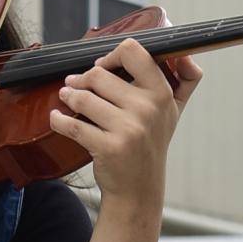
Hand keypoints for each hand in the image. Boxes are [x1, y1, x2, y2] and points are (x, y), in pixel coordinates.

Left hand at [48, 38, 202, 205]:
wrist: (139, 189)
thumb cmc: (151, 143)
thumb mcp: (173, 111)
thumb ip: (185, 80)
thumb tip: (186, 55)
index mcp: (162, 94)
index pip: (133, 52)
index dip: (111, 55)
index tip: (102, 66)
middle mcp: (148, 109)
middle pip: (98, 74)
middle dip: (81, 79)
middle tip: (74, 84)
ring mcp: (128, 129)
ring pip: (83, 96)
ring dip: (68, 95)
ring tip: (67, 97)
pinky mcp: (108, 147)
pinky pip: (73, 124)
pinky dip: (59, 119)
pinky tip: (57, 117)